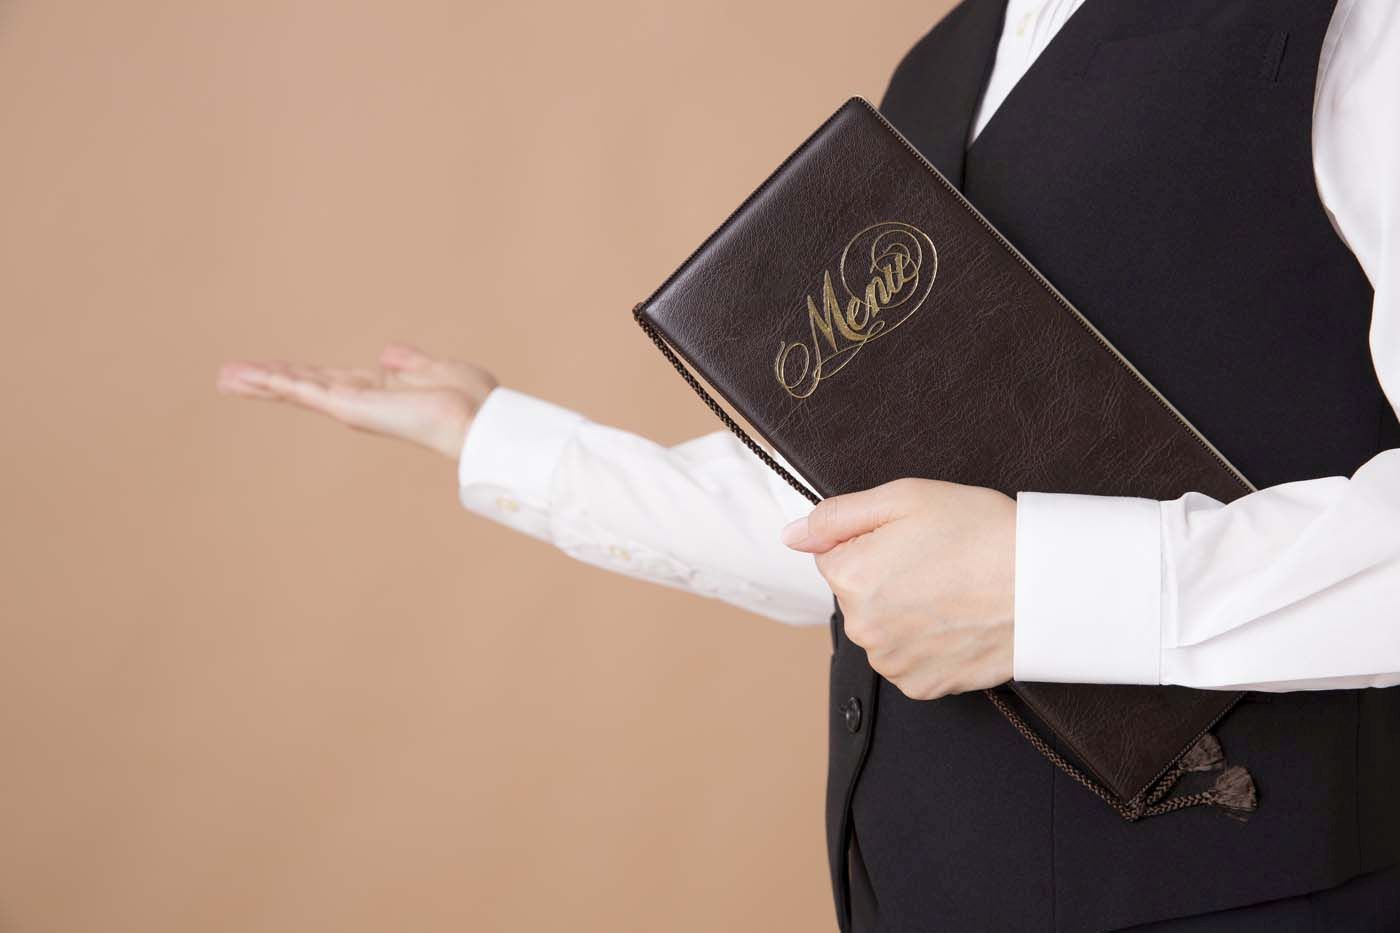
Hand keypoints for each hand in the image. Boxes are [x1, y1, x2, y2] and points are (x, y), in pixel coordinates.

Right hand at [216, 343, 497, 459]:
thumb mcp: (433, 368)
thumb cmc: (467, 398)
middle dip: (265, 379)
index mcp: (377, 389)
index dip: (296, 372)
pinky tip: (249, 377)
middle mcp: (359, 399)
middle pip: (301, 385)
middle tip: (227, 376)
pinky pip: (305, 389)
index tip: (267, 368)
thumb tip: (387, 352)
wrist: (478, 418)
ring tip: (224, 377)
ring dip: (259, 381)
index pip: (326, 379)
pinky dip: (276, 382)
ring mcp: (352, 405)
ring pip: (295, 388)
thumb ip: (408, 362)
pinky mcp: (350, 406)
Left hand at [781, 478, 1015, 699]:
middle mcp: (862, 627)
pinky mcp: (923, 685)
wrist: (1045, 585)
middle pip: (856, 594)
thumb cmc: (982, 533)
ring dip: (904, 614)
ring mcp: (892, 661)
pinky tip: (955, 622)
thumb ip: (838, 515)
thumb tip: (792, 535)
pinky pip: (908, 660)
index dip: (873, 542)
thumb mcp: (904, 498)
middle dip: (885, 578)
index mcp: (850, 576)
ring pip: (881, 629)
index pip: (833, 556)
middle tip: (936, 563)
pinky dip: (925, 644)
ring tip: (951, 592)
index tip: (911, 540)